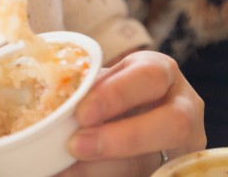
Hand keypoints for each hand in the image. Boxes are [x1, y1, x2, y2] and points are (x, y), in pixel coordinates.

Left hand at [56, 50, 205, 176]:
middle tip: (76, 145)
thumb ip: (85, 88)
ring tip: (66, 168)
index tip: (82, 113)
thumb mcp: (100, 80)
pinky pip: (144, 176)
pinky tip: (74, 174)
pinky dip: (102, 176)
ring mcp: (183, 144)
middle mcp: (183, 106)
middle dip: (122, 138)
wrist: (128, 109)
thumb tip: (53, 106)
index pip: (149, 77)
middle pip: (172, 124)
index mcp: (161, 71)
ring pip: (156, 160)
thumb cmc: (108, 88)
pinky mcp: (169, 168)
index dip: (116, 95)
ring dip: (106, 167)